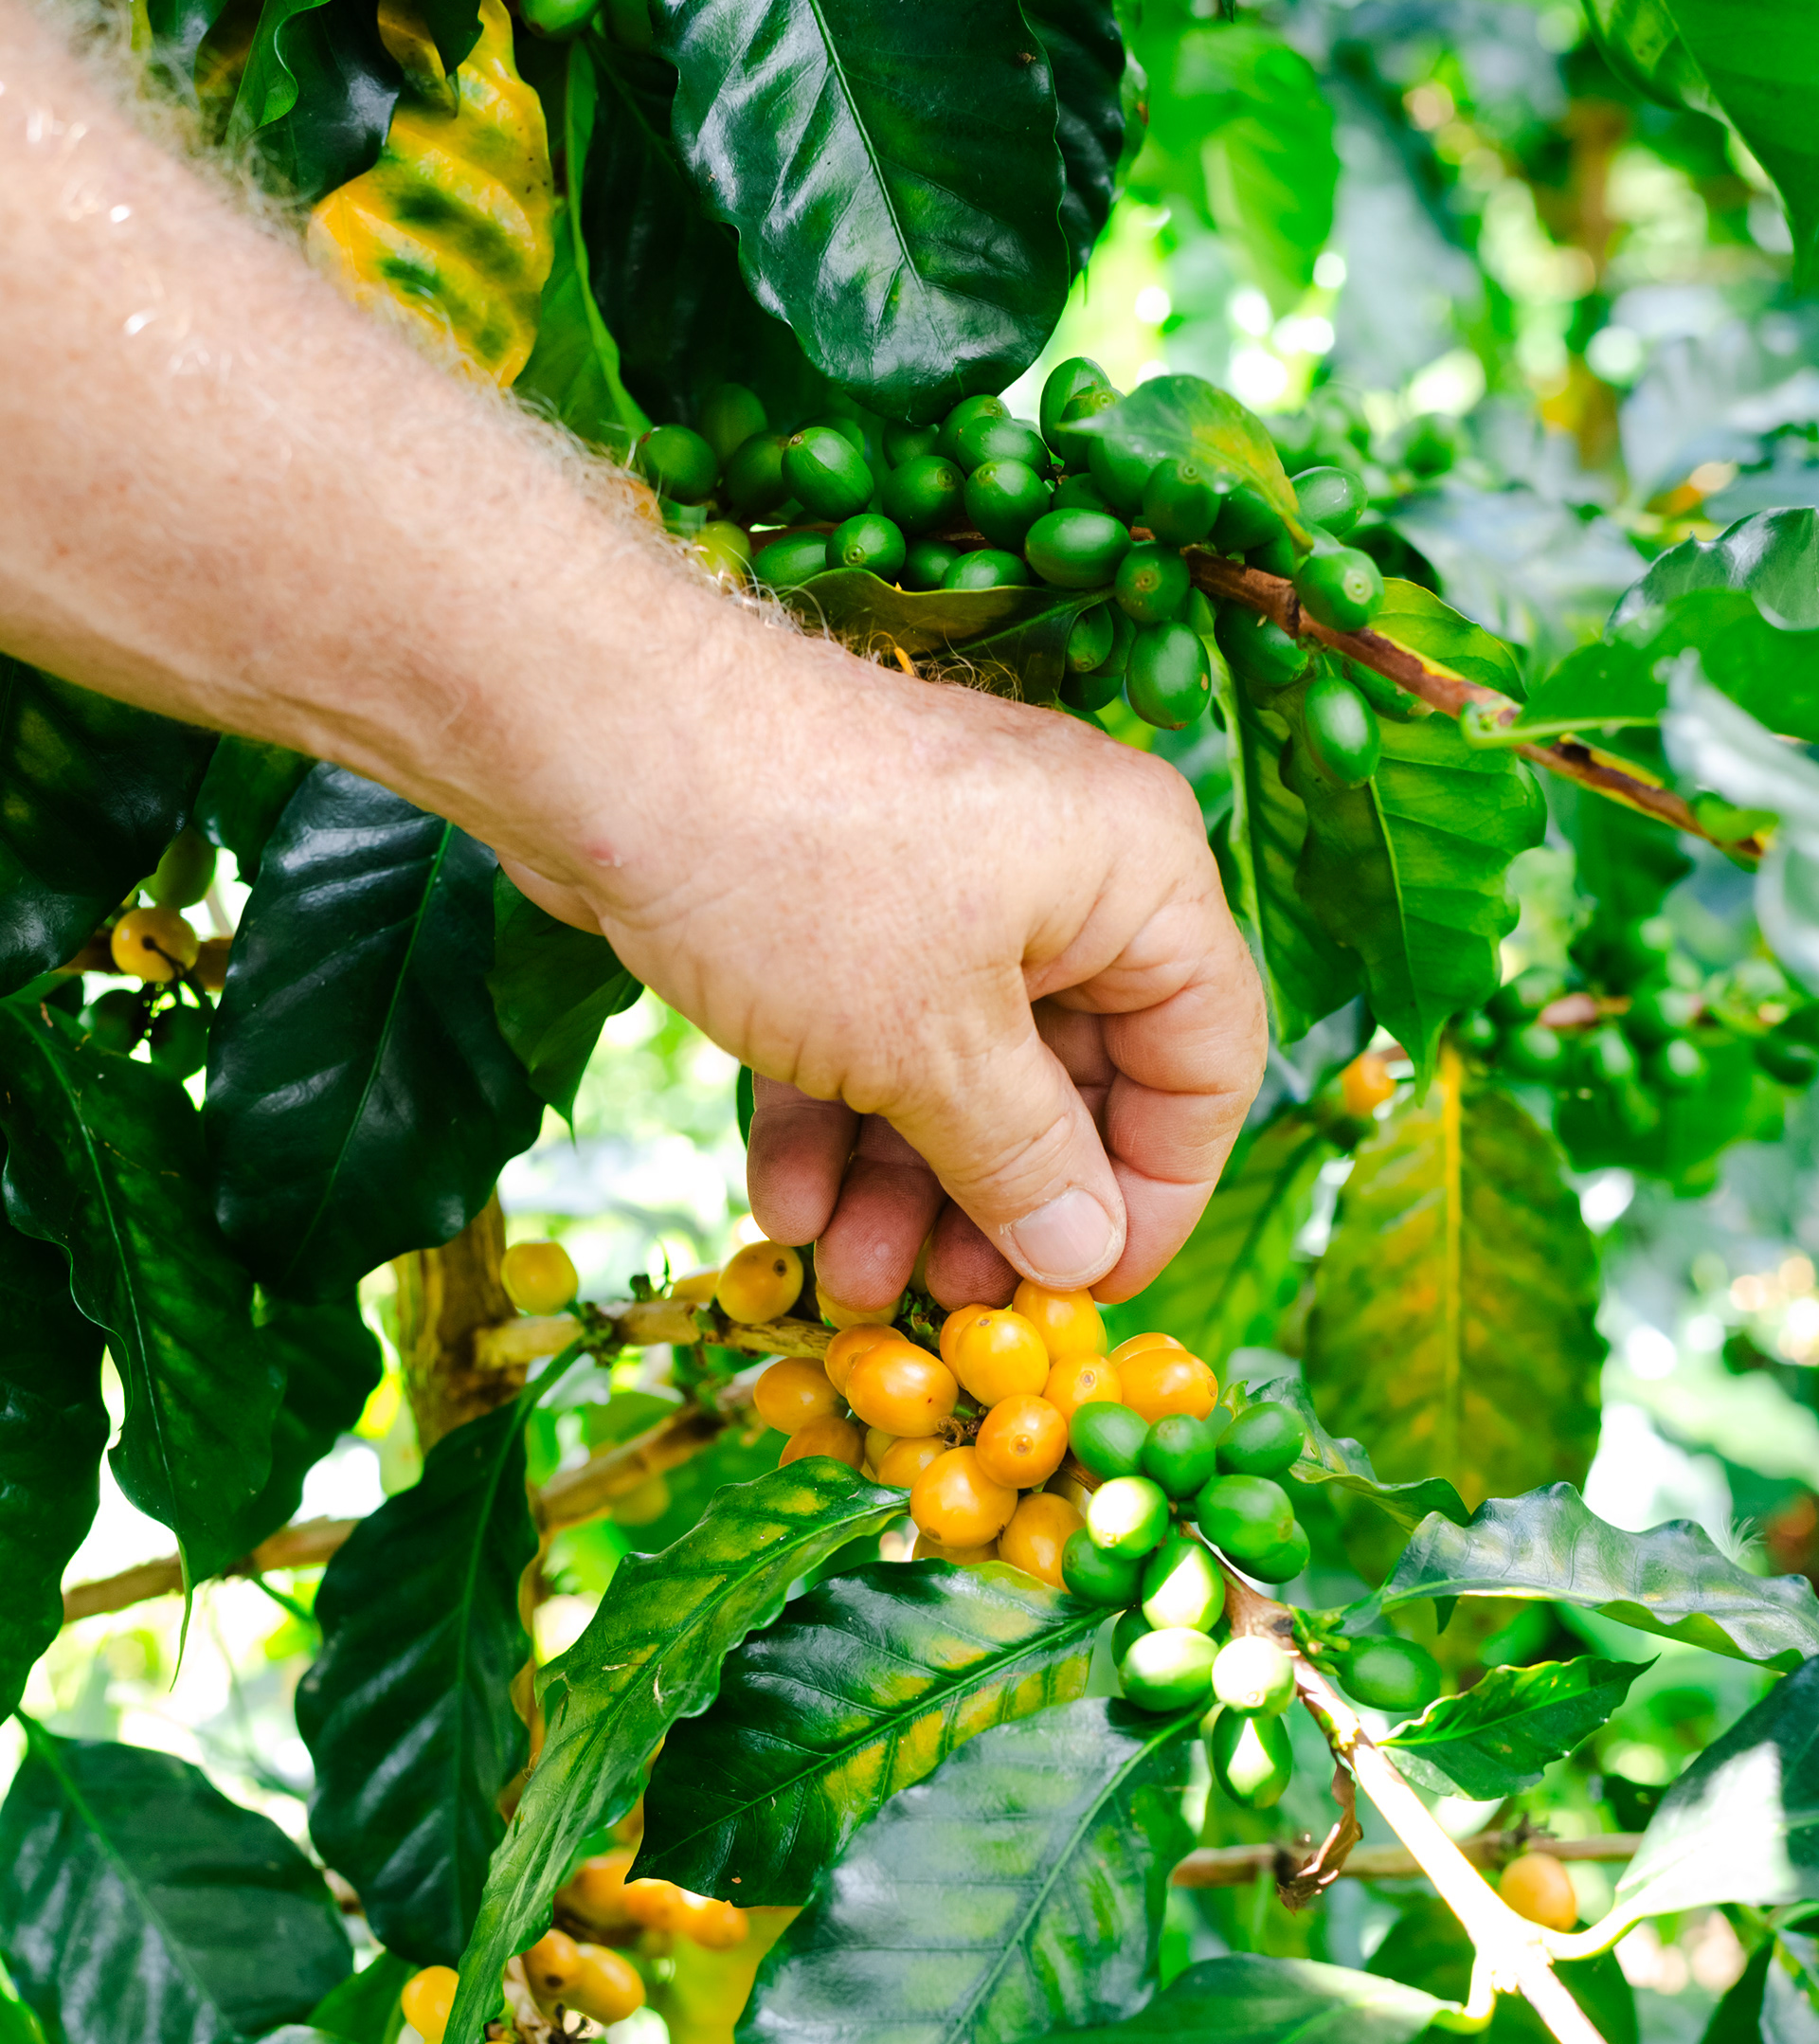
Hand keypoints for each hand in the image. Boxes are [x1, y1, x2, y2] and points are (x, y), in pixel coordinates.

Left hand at [501, 604, 1264, 1311]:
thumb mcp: (932, 1049)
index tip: (1092, 1292)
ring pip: (957, 1069)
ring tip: (849, 1284)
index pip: (1206, 1058)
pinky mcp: (837, 902)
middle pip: (1074, 1076)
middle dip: (1002, 1203)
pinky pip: (867, 1034)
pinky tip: (787, 1211)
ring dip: (905, 1187)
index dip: (1159, 1191)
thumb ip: (1024, 1161)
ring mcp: (941, 881)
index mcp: (1136, 872)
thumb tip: (1085, 1256)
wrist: (591, 737)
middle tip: (955, 1306)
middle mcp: (1059, 869)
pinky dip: (835, 1122)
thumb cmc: (799, 873)